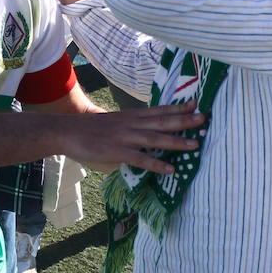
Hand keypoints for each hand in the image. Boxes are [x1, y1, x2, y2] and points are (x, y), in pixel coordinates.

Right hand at [59, 101, 203, 173]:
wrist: (67, 131)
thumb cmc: (90, 129)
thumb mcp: (114, 121)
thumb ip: (130, 126)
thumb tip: (145, 131)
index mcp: (131, 116)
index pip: (159, 110)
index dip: (178, 107)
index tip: (196, 104)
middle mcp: (132, 123)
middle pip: (162, 121)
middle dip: (184, 120)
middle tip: (204, 119)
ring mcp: (125, 138)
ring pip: (155, 139)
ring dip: (176, 141)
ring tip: (195, 144)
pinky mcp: (117, 152)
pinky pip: (141, 159)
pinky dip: (157, 164)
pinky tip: (170, 169)